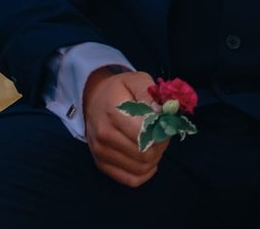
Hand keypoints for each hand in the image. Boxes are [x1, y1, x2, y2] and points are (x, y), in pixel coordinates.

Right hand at [84, 67, 167, 186]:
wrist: (94, 99)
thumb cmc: (120, 89)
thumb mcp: (137, 80)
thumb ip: (151, 93)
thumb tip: (163, 111)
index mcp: (114, 112)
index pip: (145, 135)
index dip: (162, 132)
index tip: (165, 123)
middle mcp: (105, 136)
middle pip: (145, 154)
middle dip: (161, 145)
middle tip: (162, 133)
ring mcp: (101, 153)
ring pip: (140, 169)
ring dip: (154, 158)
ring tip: (154, 143)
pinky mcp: (102, 164)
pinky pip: (131, 179)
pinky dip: (145, 172)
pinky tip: (148, 159)